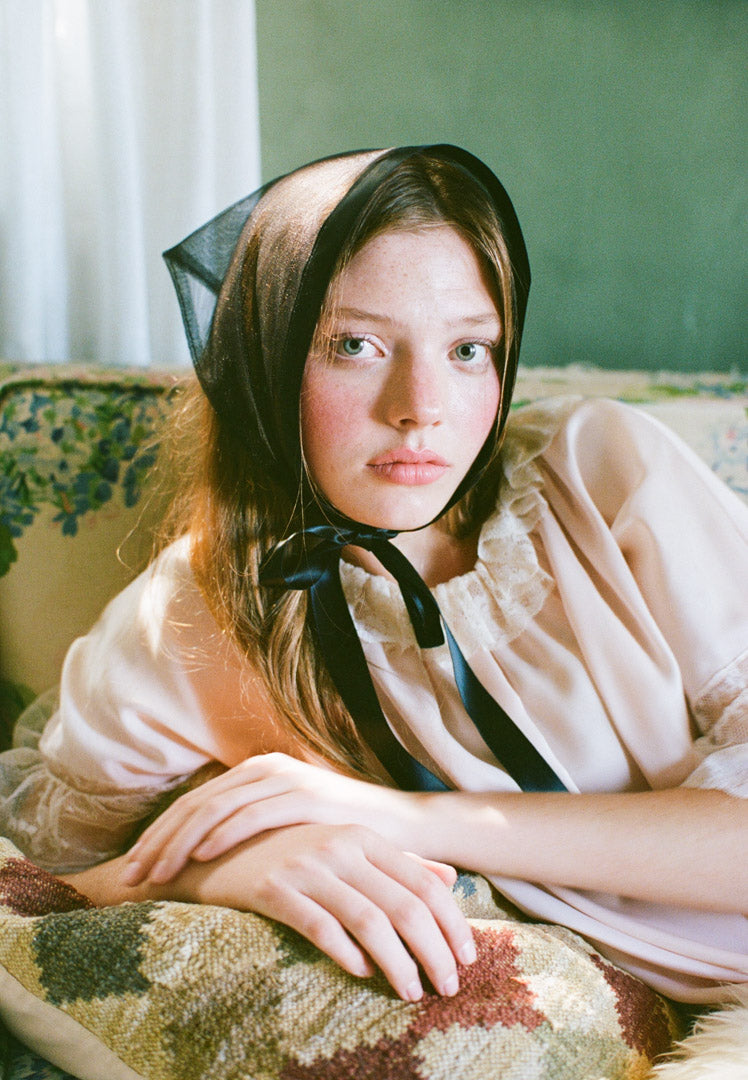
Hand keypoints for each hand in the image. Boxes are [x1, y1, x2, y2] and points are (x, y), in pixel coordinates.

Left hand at [124, 753, 422, 884]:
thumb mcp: (290, 828)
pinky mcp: (306, 797)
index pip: (193, 802)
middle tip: (131, 878)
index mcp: (257, 772)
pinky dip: (220, 835)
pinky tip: (198, 857)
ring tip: (156, 876)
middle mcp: (266, 769)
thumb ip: (253, 829)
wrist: (402, 827)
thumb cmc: (341, 836)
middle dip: (158, 842)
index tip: (132, 869)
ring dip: (179, 844)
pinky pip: (252, 815)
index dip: (158, 835)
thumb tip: (205, 857)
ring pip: (214, 809)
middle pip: (194, 804)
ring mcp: (286, 780)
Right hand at [156, 822, 475, 1000]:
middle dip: (434, 950)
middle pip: (404, 904)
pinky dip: (346, 955)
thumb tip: (450, 879)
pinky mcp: (272, 887)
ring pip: (369, 920)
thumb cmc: (290, 854)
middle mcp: (339, 845)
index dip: (451, 922)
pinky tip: (361, 974)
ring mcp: (306, 865)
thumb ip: (397, 862)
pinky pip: (320, 927)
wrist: (212, 851)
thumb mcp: (346, 849)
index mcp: (362, 836)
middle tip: (447, 988)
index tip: (468, 958)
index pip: (424, 881)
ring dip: (398, 963)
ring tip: (411, 993)